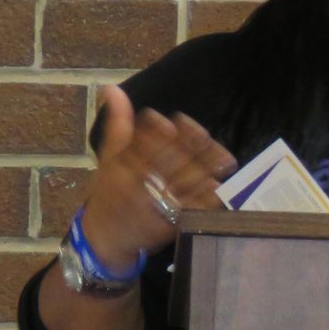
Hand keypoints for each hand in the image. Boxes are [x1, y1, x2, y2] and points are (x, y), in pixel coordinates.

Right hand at [77, 86, 236, 267]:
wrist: (103, 240)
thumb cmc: (107, 195)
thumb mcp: (108, 160)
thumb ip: (117, 126)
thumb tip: (113, 88)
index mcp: (122, 167)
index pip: (145, 142)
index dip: (163, 129)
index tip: (178, 121)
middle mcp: (137, 185)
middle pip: (170, 160)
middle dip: (192, 147)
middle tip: (207, 137)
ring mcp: (154, 206)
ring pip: (185, 183)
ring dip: (207, 170)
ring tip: (225, 159)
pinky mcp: (168, 225)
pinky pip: (192, 209)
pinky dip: (206, 199)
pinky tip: (218, 186)